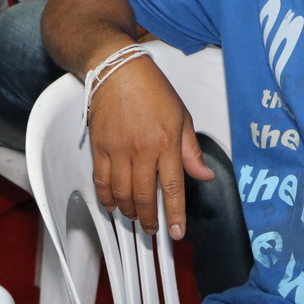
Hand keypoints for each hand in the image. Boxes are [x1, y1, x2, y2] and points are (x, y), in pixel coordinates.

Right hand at [87, 56, 214, 239]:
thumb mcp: (182, 117)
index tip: (176, 232)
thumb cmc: (152, 88)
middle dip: (150, 220)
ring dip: (129, 212)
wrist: (118, 70)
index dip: (175, 214)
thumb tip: (204, 175)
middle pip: (145, 197)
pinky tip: (113, 205)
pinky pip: (101, 181)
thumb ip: (191, 151)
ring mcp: (118, 150)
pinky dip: (107, 198)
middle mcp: (142, 149)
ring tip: (135, 217)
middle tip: (153, 229)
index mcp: (166, 142)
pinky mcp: (99, 147)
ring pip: (122, 194)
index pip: (173, 188)